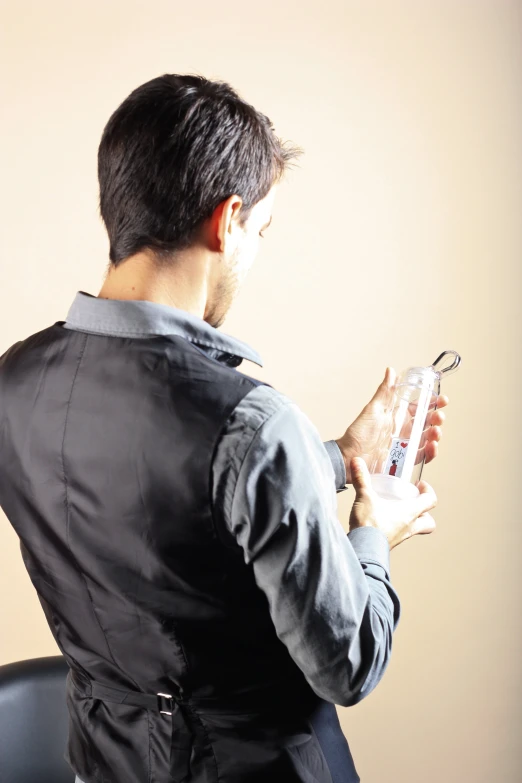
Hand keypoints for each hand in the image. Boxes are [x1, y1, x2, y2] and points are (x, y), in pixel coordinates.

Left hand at [336, 367, 448, 483]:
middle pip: (426, 424)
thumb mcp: (373, 409)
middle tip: (439, 416)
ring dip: (435, 434)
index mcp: (397, 417)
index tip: (442, 400)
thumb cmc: (359, 433)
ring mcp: (405, 446)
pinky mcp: (404, 461)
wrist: (349, 456)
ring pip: (426, 439)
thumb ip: (385, 392)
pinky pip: (421, 456)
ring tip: (435, 432)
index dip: (432, 404)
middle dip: (436, 419)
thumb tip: (391, 370)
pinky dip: (429, 452)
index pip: (419, 408)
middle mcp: (403, 431)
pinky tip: (432, 446)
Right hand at [349, 457, 436, 549]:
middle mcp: (410, 526)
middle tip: (415, 502)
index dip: (429, 492)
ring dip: (413, 522)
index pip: (430, 501)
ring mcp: (401, 536)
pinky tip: (385, 522)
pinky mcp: (391, 543)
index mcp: (409, 512)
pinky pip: (401, 536)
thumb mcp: (365, 496)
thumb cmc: (370, 524)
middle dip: (426, 512)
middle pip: (429, 522)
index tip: (420, 485)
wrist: (363, 548)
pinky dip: (398, 529)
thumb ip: (361, 478)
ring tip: (400, 513)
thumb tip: (357, 461)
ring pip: (417, 530)